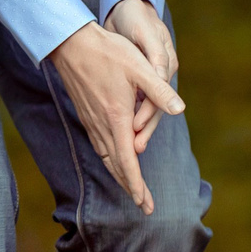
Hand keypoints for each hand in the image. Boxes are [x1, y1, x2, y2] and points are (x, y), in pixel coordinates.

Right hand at [47, 19, 184, 214]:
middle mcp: (102, 126)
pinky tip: (116, 163)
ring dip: (121, 176)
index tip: (144, 203)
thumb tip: (180, 108)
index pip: (127, 161)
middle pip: (117, 166)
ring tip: (133, 192)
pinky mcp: (87, 116)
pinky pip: (100, 147)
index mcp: (116, 118)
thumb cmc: (108, 52)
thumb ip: (159, 90)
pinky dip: (111, 161)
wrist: (70, 43)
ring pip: (107, 158)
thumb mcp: (139, 67)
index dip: (136, 184)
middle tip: (145, 208)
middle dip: (131, 188)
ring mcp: (92, 122)